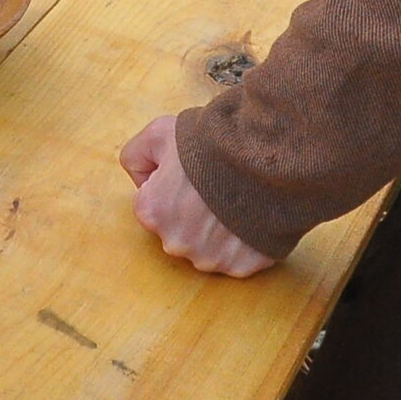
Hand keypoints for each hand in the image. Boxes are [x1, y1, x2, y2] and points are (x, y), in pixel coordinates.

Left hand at [121, 116, 275, 276]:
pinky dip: (243, 243)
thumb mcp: (158, 132)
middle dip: (191, 212)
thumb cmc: (210, 142)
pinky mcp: (241, 267)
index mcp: (152, 212)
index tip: (190, 174)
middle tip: (214, 186)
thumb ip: (135, 155)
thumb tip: (142, 180)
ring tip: (235, 199)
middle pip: (179, 229)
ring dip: (217, 230)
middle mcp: (176, 244)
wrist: (265, 154)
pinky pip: (237, 258)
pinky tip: (250, 217)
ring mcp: (210, 259)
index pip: (153, 204)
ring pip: (207, 247)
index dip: (171, 185)